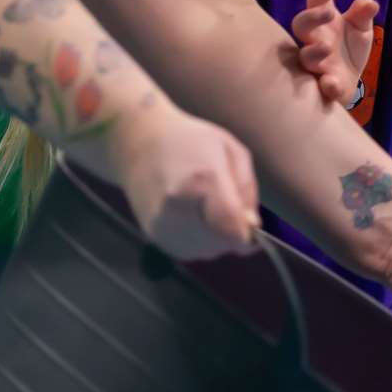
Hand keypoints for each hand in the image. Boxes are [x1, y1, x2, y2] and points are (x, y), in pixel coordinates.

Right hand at [110, 103, 260, 261]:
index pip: (233, 230)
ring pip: (207, 251)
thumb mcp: (231, 150)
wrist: (138, 143)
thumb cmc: (190, 140)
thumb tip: (253, 227)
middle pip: (222, 244)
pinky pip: (190, 251)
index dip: (248, 232)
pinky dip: (199, 240)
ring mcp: (162, 226)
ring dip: (216, 238)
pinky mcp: (154, 237)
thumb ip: (246, 190)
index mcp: (202, 181)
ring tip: (207, 207)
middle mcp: (178, 210)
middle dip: (233, 233)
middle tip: (226, 205)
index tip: (250, 219)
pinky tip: (192, 215)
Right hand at [290, 0, 378, 105]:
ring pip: (305, 56)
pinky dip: (327, 85)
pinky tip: (332, 83)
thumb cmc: (350, 47)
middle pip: (300, 24)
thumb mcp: (361, 28)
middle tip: (329, 12)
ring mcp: (318, 63)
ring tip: (327, 47)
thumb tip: (370, 4)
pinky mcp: (326, 85)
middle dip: (311, 17)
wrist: (351, 80)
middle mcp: (315, 39)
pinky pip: (322, 86)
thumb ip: (363, 14)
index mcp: (323, 21)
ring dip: (314, 52)